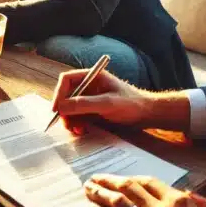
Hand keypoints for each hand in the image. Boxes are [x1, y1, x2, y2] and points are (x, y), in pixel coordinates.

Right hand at [52, 69, 190, 131]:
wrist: (148, 115)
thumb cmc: (132, 104)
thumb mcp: (107, 104)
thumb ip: (83, 104)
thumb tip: (60, 107)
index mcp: (91, 76)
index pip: (67, 80)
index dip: (59, 93)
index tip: (57, 109)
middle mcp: (88, 86)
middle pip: (66, 95)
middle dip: (64, 110)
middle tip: (67, 124)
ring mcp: (90, 99)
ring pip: (70, 108)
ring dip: (70, 120)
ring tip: (78, 130)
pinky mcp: (93, 110)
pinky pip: (78, 116)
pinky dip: (77, 124)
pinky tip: (83, 130)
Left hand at [85, 174, 205, 206]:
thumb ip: (201, 203)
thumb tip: (186, 193)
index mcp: (178, 201)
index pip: (148, 182)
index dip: (131, 178)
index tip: (120, 179)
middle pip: (128, 188)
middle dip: (109, 181)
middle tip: (95, 179)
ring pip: (117, 202)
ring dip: (100, 193)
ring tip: (88, 189)